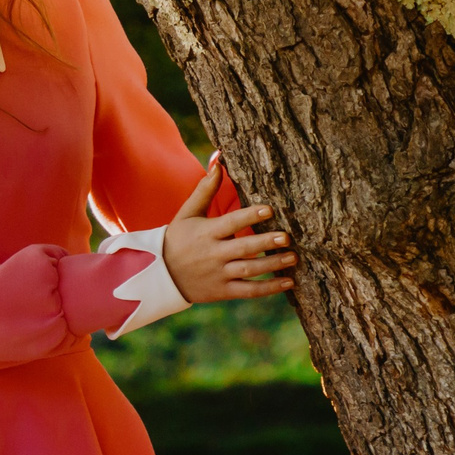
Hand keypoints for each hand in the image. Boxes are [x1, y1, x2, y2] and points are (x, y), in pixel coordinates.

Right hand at [161, 157, 294, 303]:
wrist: (161, 274)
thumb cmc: (177, 238)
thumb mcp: (187, 213)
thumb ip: (205, 190)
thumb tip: (218, 163)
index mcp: (206, 232)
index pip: (231, 222)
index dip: (250, 216)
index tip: (269, 209)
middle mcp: (213, 254)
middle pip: (244, 248)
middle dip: (266, 242)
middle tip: (287, 237)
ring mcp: (219, 274)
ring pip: (249, 269)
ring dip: (273, 264)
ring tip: (293, 257)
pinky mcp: (223, 290)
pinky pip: (249, 290)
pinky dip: (269, 288)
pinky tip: (288, 281)